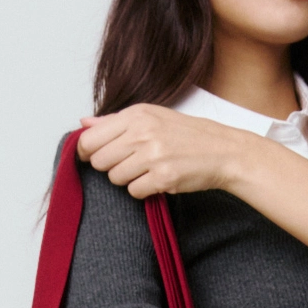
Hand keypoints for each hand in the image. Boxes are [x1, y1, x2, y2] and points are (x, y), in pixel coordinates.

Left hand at [76, 103, 264, 198]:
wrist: (223, 151)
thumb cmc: (188, 135)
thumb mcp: (152, 117)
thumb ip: (115, 122)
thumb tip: (84, 123)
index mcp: (136, 115)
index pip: (90, 138)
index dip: (86, 151)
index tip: (91, 156)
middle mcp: (142, 133)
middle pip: (99, 160)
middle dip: (111, 166)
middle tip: (131, 163)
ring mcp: (153, 155)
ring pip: (115, 178)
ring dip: (129, 179)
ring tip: (148, 170)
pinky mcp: (163, 177)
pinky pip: (134, 191)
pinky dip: (144, 190)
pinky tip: (158, 179)